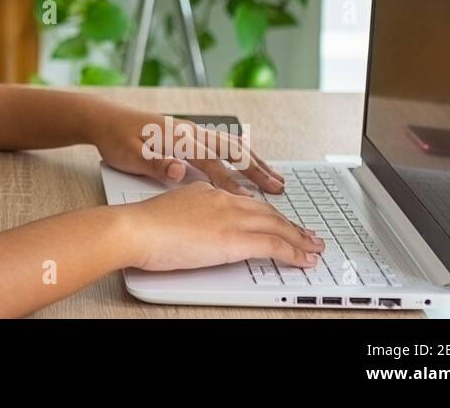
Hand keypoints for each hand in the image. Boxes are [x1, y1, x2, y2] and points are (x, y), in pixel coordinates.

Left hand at [88, 102, 286, 194]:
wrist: (104, 118)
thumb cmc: (116, 139)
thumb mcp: (129, 156)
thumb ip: (156, 164)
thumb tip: (180, 169)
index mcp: (178, 138)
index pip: (212, 162)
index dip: (233, 181)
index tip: (252, 200)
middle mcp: (190, 132)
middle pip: (231, 149)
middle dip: (257, 169)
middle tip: (279, 188)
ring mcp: (191, 131)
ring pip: (231, 145)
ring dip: (254, 161)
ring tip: (274, 177)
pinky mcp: (188, 133)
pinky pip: (223, 143)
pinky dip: (241, 153)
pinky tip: (249, 162)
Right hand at [121, 181, 323, 270]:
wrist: (135, 228)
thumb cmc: (143, 224)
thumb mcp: (171, 208)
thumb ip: (190, 211)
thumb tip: (197, 222)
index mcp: (207, 191)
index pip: (246, 202)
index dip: (266, 213)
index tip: (277, 220)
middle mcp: (223, 199)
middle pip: (266, 212)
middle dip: (291, 224)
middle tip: (308, 234)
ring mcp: (230, 218)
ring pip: (277, 225)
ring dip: (300, 237)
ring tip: (314, 246)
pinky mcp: (234, 239)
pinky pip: (274, 245)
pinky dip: (294, 252)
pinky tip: (304, 258)